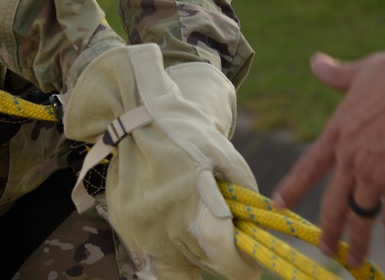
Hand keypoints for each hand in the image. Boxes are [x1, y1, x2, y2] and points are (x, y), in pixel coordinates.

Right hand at [62, 45, 259, 279]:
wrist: (138, 119)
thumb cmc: (186, 135)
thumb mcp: (224, 155)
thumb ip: (244, 191)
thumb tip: (257, 226)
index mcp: (192, 205)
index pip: (224, 256)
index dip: (242, 265)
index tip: (251, 263)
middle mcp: (164, 227)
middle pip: (205, 263)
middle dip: (220, 253)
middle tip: (225, 231)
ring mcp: (142, 233)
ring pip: (180, 264)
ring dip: (194, 252)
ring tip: (196, 219)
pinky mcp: (127, 231)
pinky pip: (155, 254)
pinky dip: (170, 245)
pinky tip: (172, 217)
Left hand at [271, 51, 384, 266]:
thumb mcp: (360, 72)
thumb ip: (337, 74)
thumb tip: (316, 62)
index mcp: (337, 132)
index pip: (309, 166)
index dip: (293, 187)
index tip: (278, 203)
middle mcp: (350, 158)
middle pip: (333, 202)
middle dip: (328, 228)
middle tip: (324, 248)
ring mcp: (373, 174)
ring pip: (359, 217)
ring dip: (357, 242)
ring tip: (354, 262)